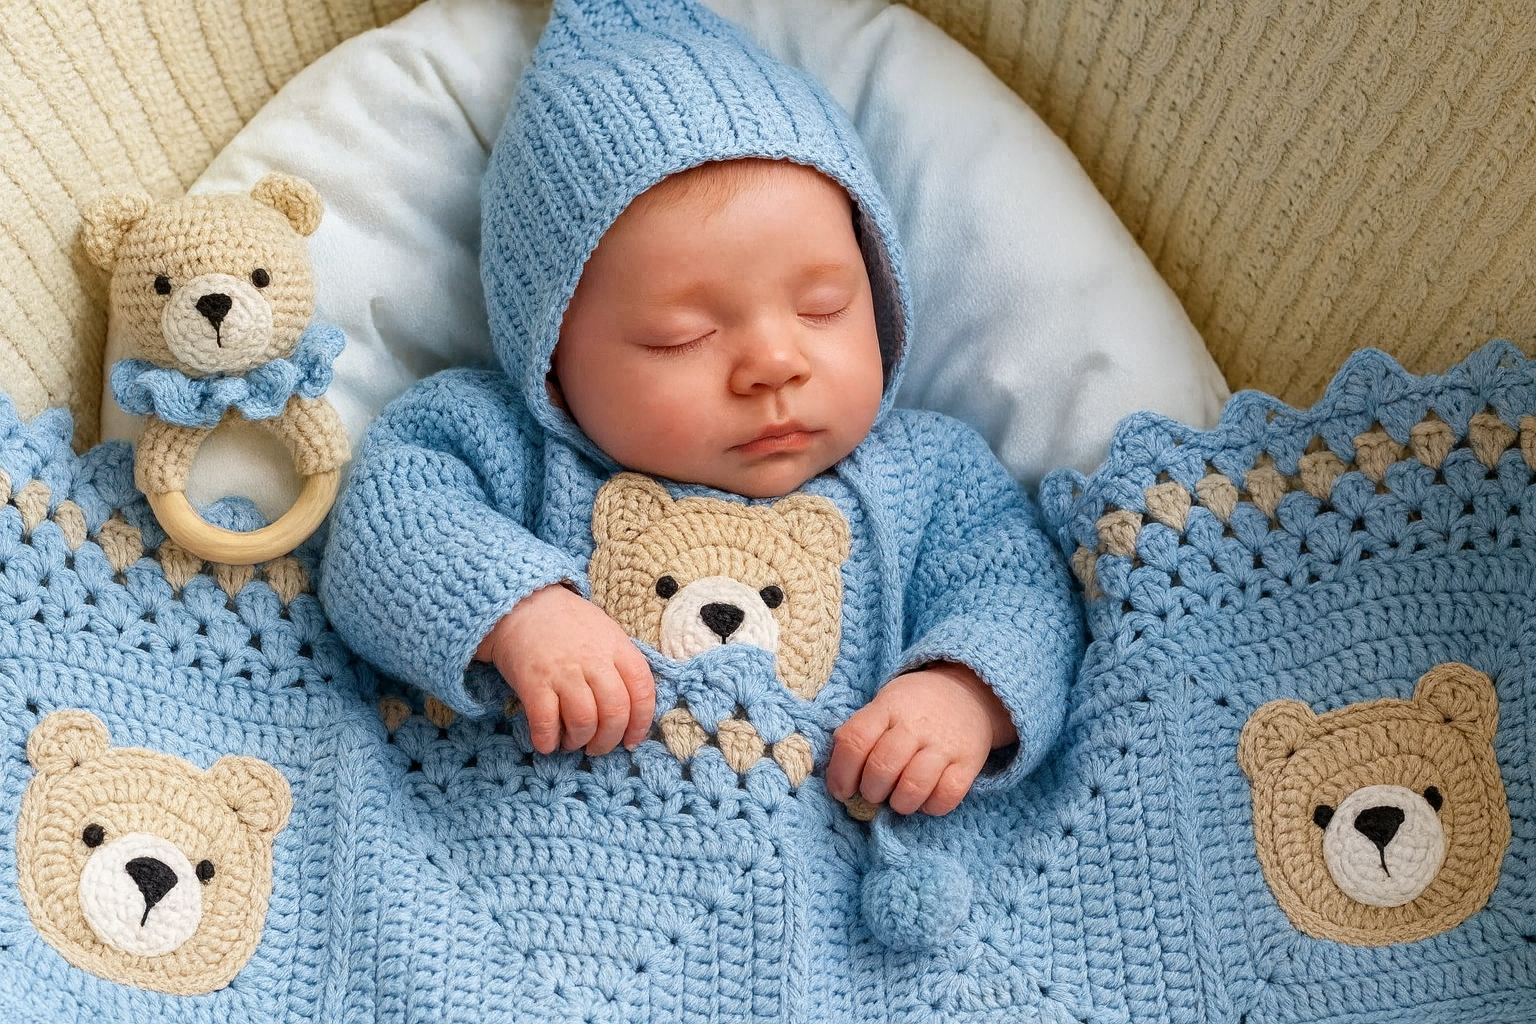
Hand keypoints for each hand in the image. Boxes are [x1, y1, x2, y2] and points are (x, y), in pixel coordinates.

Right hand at [474, 584, 655, 755]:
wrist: (522, 604)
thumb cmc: (567, 624)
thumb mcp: (606, 633)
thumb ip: (621, 665)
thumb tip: (632, 710)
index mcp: (617, 648)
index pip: (642, 691)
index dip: (640, 723)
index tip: (631, 740)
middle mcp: (594, 661)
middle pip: (615, 712)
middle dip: (608, 740)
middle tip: (598, 747)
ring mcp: (563, 672)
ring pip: (584, 721)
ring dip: (580, 741)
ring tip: (573, 741)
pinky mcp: (533, 682)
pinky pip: (546, 722)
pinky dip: (548, 740)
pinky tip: (548, 742)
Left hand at [826, 663, 1015, 815]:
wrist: (968, 693)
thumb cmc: (914, 707)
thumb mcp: (884, 705)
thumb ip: (861, 734)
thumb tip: (838, 778)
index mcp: (887, 708)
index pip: (854, 741)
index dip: (841, 772)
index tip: (841, 790)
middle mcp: (915, 725)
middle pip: (882, 767)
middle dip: (870, 791)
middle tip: (873, 793)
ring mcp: (943, 744)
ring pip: (913, 786)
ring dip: (899, 803)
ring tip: (898, 800)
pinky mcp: (968, 762)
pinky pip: (947, 796)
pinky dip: (931, 806)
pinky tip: (925, 801)